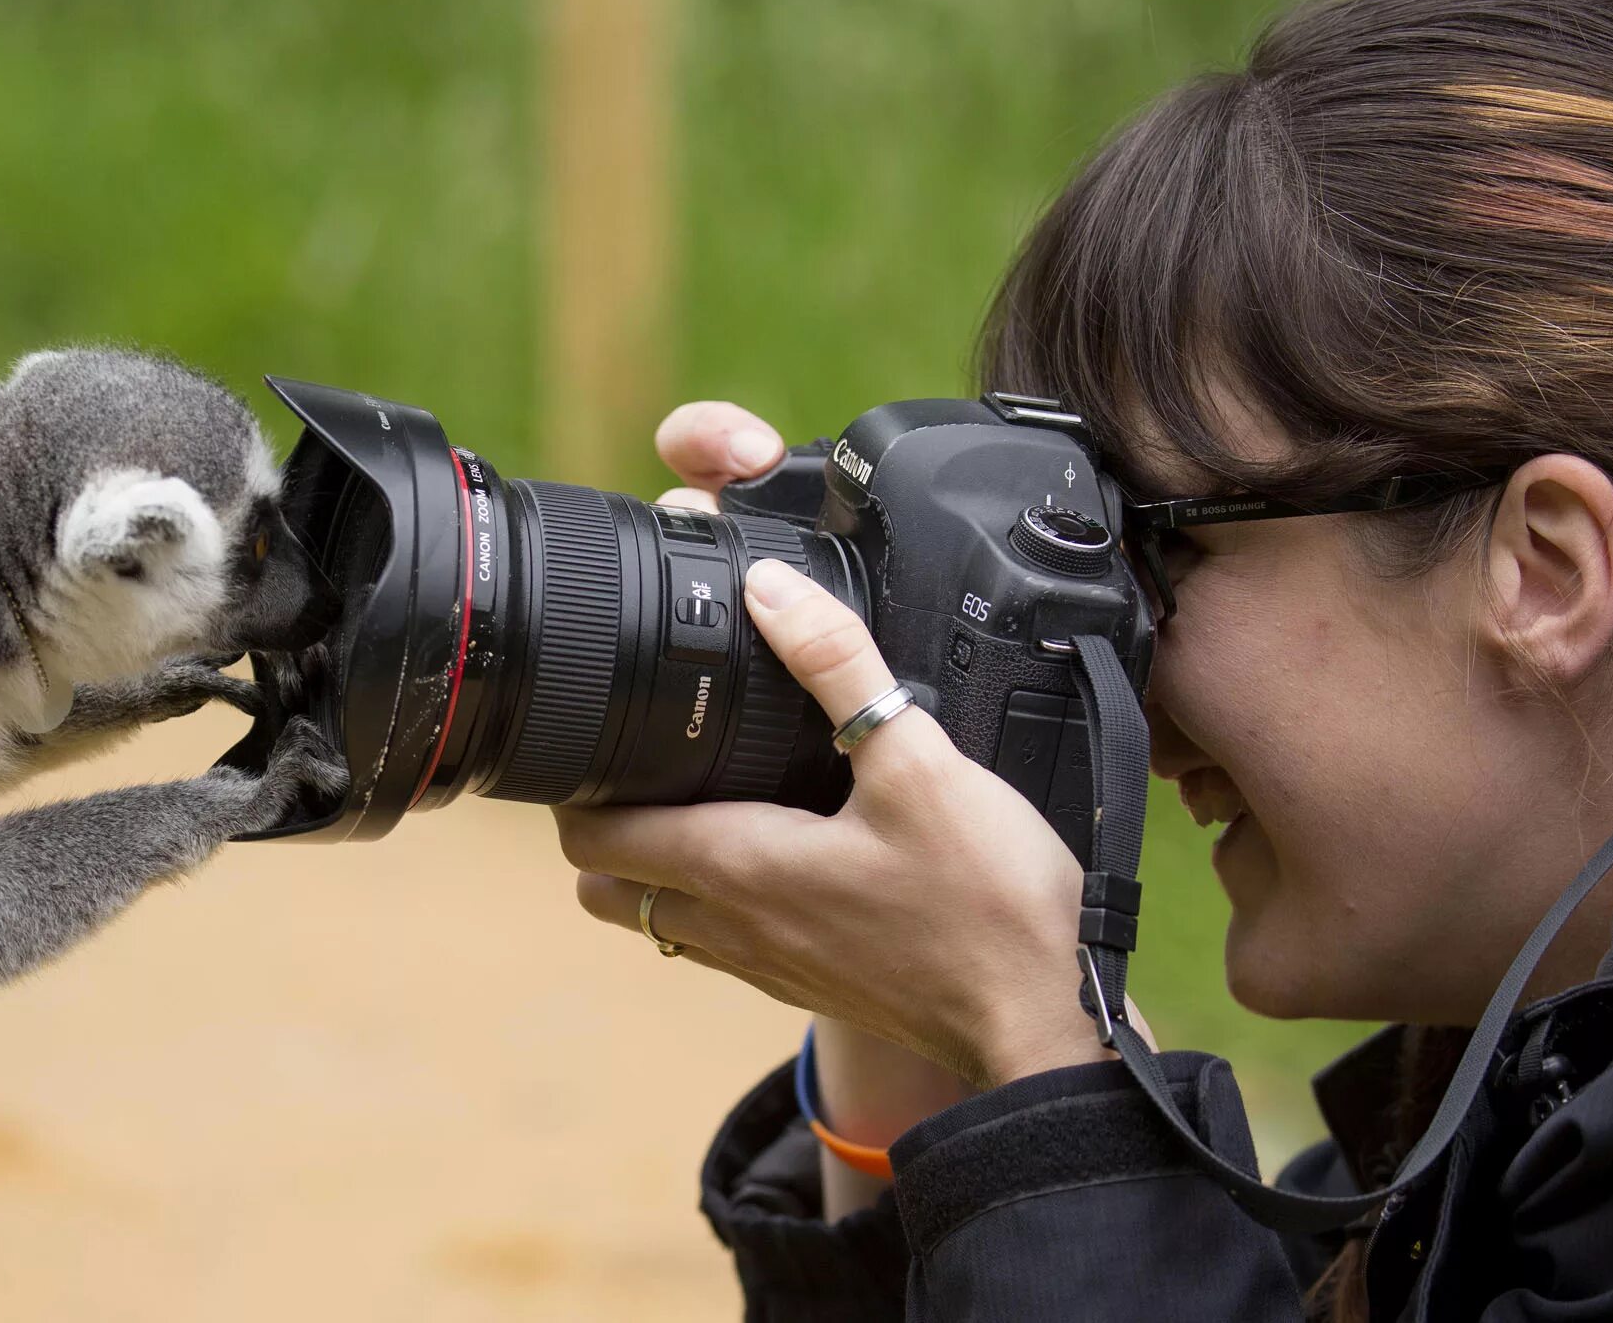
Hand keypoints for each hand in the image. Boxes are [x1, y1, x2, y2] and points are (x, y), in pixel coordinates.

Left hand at [558, 406, 1123, 1091]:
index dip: (571, 786)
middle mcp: (732, 927)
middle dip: (597, 826)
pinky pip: (715, 942)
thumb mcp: (917, 762)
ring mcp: (764, 966)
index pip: (596, 837)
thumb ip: (838, 667)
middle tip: (630, 762)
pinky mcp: (804, 985)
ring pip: (656, 920)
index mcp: (737, 867)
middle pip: (606, 885)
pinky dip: (705, 899)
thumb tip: (769, 590)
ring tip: (689, 799)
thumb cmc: (984, 903)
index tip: (586, 737)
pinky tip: (764, 855)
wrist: (1040, 1022)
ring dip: (648, 866)